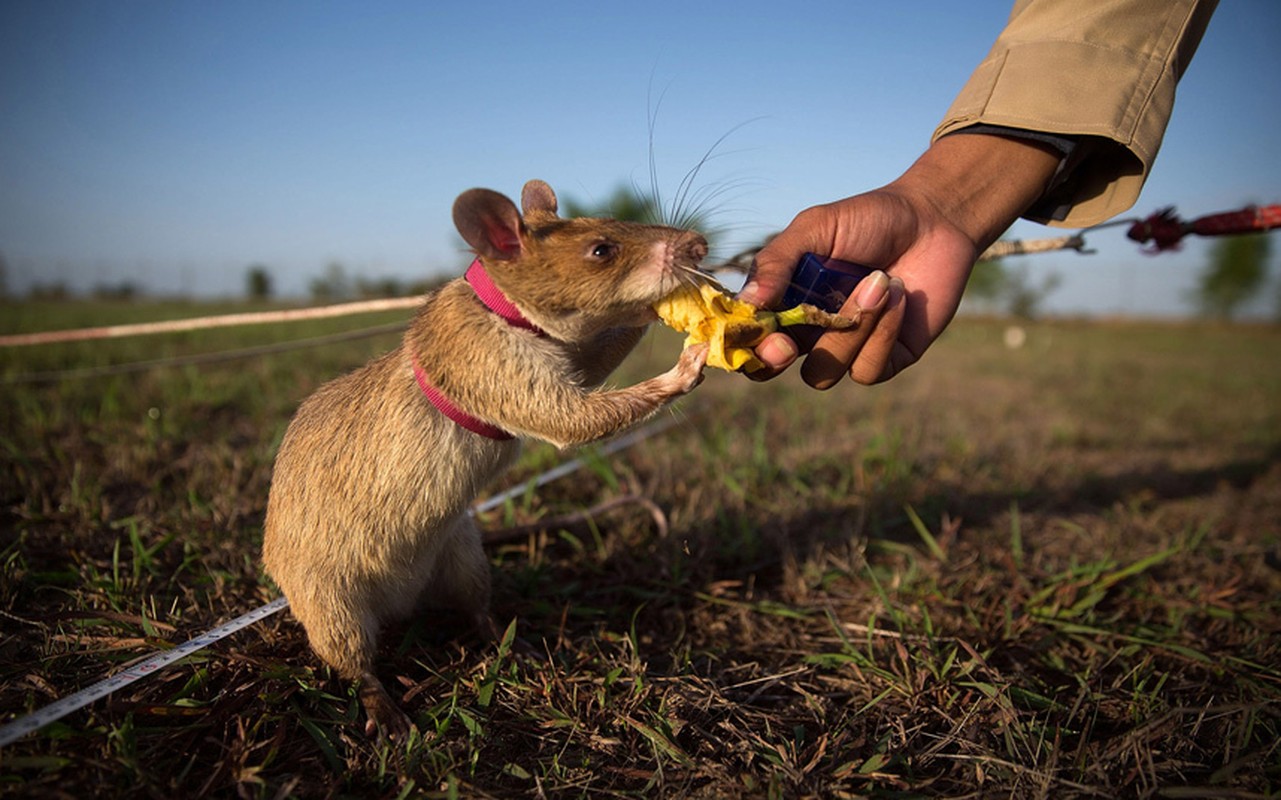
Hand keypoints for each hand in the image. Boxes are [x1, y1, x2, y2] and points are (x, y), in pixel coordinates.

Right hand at [738, 133, 1061, 387]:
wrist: (934, 219)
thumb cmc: (868, 219)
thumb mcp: (815, 228)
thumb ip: (777, 262)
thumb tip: (749, 302)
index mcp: (783, 301)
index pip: (749, 336)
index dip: (747, 345)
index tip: (765, 332)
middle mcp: (808, 331)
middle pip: (771, 371)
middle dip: (774, 361)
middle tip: (788, 343)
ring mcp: (846, 349)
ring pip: (823, 372)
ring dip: (848, 331)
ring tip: (880, 280)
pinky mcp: (886, 359)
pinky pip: (867, 370)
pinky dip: (882, 332)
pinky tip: (900, 295)